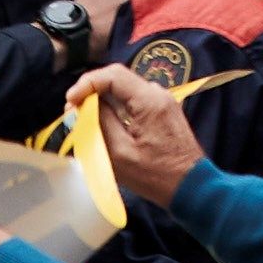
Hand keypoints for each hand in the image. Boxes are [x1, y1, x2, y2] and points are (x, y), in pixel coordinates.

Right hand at [64, 63, 208, 205]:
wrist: (192, 187)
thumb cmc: (156, 176)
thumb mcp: (120, 153)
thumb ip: (100, 123)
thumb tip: (83, 106)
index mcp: (149, 100)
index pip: (112, 75)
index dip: (86, 84)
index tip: (70, 101)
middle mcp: (158, 94)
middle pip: (118, 79)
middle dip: (92, 92)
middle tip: (73, 111)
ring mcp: (162, 102)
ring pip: (124, 90)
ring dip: (102, 100)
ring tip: (85, 119)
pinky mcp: (163, 112)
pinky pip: (134, 102)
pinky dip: (116, 108)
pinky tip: (104, 124)